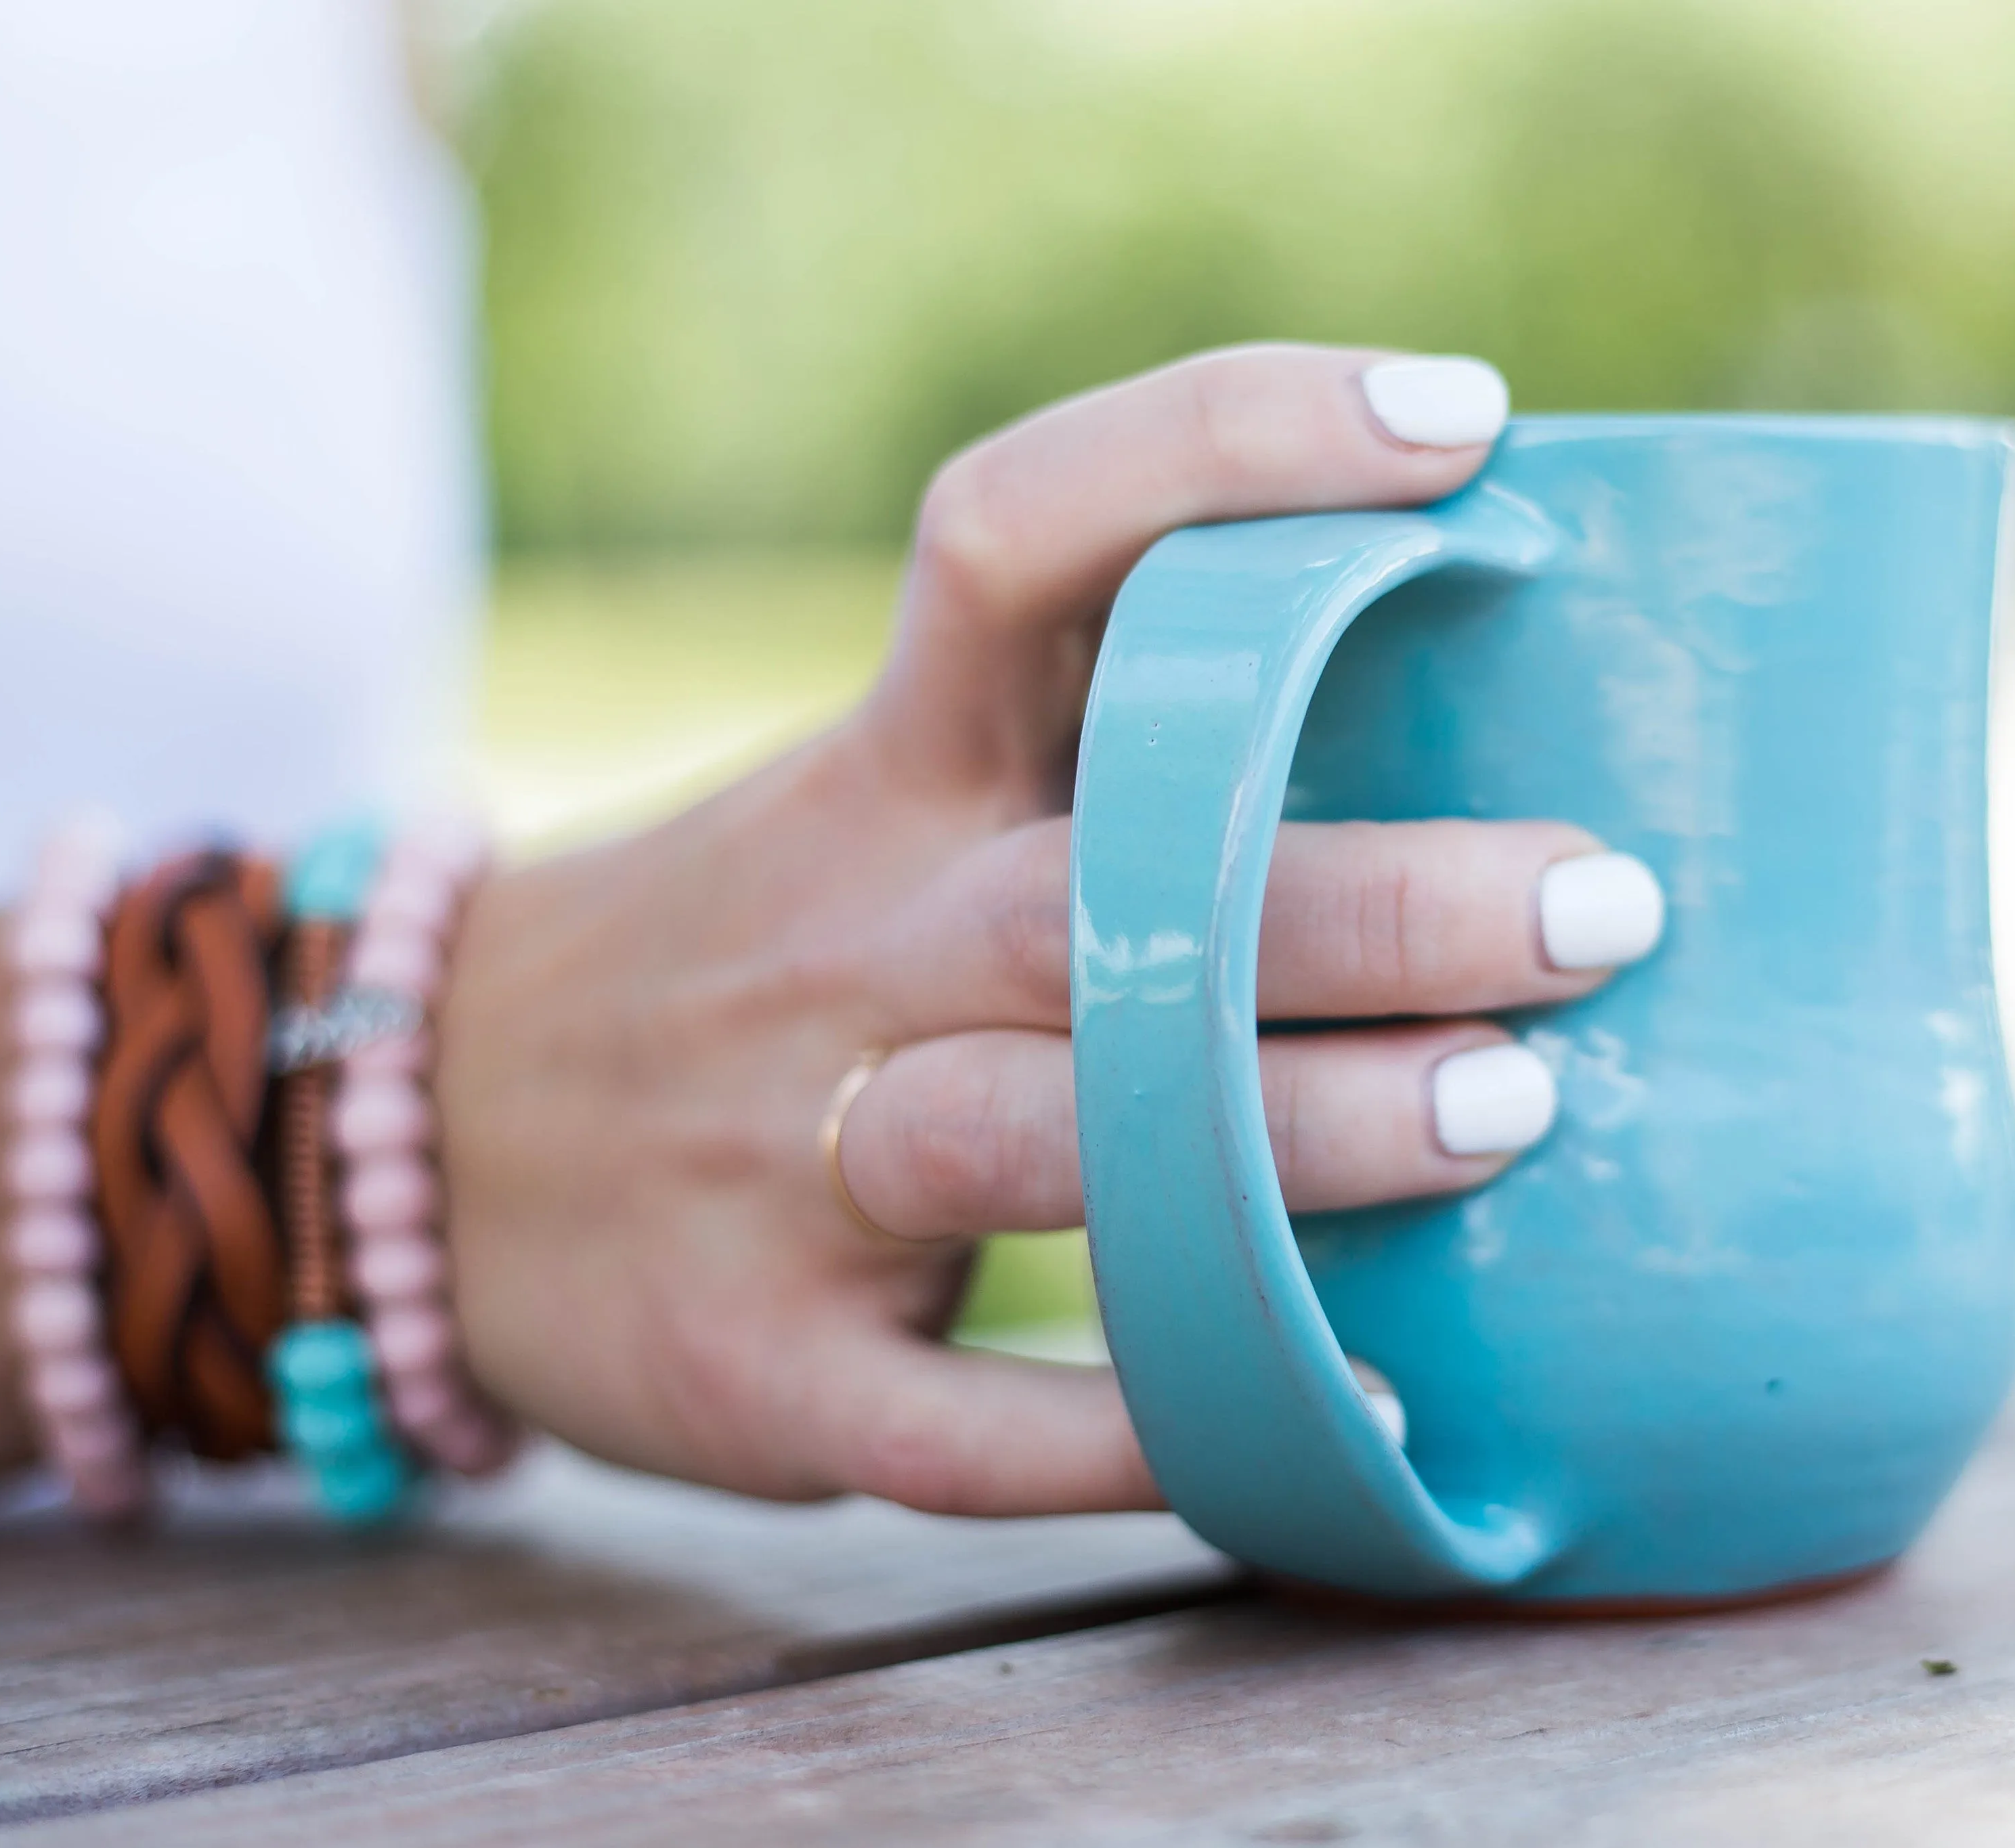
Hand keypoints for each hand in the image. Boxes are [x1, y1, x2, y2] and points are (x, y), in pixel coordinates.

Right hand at [435, 344, 1664, 1514]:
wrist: (418, 1142)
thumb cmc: (755, 952)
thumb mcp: (884, 807)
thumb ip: (1108, 772)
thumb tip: (1477, 752)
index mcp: (888, 765)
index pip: (1026, 533)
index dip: (1231, 448)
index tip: (1464, 429)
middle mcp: (846, 932)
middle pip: (1110, 879)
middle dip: (1366, 895)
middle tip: (1597, 908)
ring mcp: (790, 1155)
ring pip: (1050, 1133)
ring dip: (1290, 1134)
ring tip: (1513, 1117)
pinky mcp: (762, 1364)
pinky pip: (967, 1420)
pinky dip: (1156, 1426)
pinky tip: (1353, 1420)